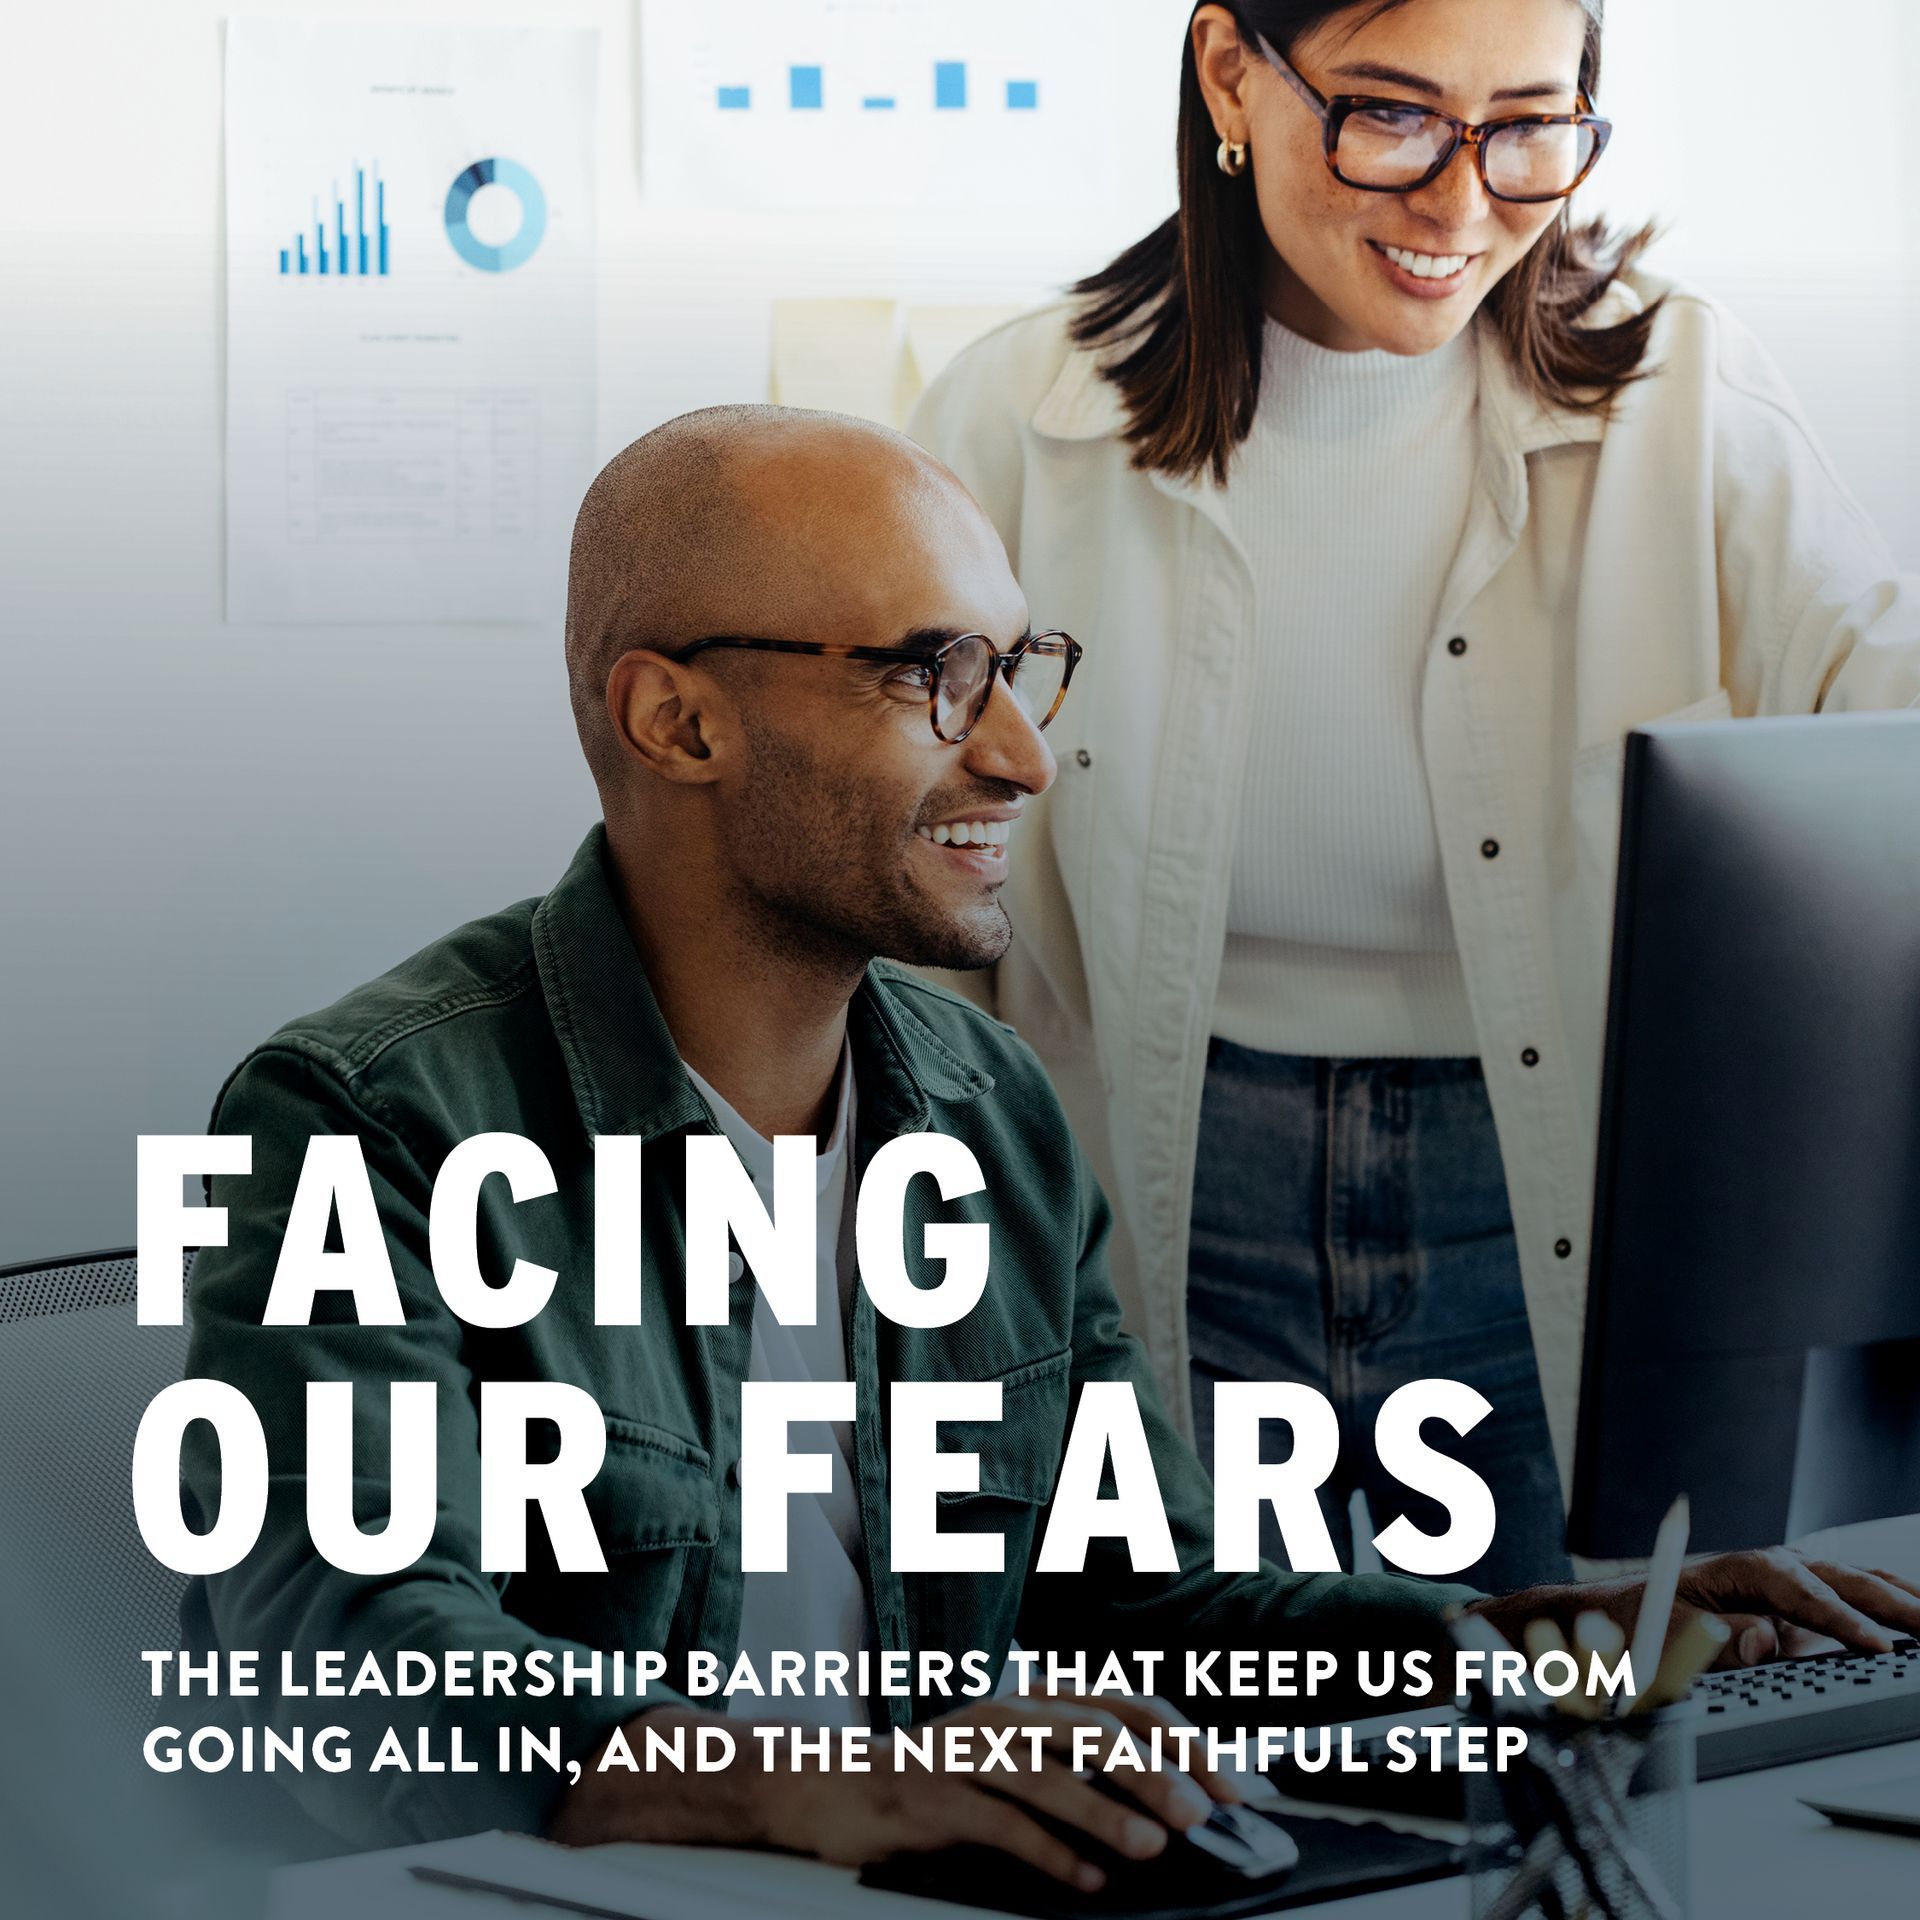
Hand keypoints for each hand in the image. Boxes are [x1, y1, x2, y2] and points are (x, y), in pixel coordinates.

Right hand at [549, 1696, 1239, 1892]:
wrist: (828, 1784)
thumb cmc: (932, 1782)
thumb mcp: (1008, 1764)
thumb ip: (1072, 1774)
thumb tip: (1163, 1810)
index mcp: (1030, 1701)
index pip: (1123, 1705)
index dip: (1182, 1740)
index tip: (1230, 1784)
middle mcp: (1001, 1714)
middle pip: (1094, 1729)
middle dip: (1156, 1771)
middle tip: (1205, 1813)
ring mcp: (963, 1752)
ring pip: (1048, 1773)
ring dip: (1107, 1810)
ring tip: (1153, 1845)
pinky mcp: (931, 1796)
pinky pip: (998, 1822)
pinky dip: (1048, 1852)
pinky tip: (1085, 1880)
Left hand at [1671, 1548, 1919, 1666]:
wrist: (1638, 1610)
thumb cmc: (1650, 1618)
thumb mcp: (1669, 1630)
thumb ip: (1716, 1637)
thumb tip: (1762, 1640)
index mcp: (1748, 1570)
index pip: (1804, 1593)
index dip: (1842, 1620)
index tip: (1876, 1646)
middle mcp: (1781, 1569)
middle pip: (1845, 1581)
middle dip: (1893, 1605)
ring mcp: (1800, 1584)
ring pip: (1861, 1584)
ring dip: (1902, 1599)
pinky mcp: (1809, 1605)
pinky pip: (1858, 1600)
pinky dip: (1892, 1604)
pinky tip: (1917, 1617)